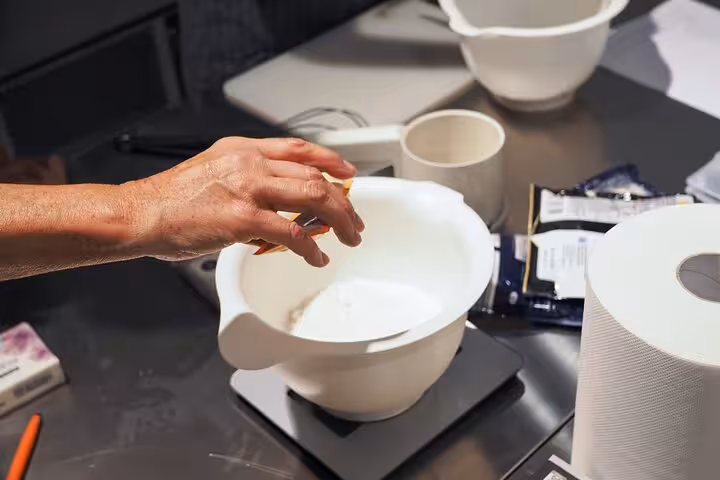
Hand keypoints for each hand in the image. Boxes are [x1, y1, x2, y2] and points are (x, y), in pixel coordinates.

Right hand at [128, 136, 363, 266]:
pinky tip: (317, 258)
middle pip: (315, 176)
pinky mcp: (244, 218)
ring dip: (339, 220)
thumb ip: (248, 180)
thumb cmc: (171, 199)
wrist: (141, 212)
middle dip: (343, 200)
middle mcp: (250, 162)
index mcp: (243, 149)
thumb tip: (277, 208)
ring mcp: (249, 189)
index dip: (330, 159)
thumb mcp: (213, 171)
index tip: (348, 172)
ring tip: (349, 237)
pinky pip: (292, 234)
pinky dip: (311, 248)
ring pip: (314, 198)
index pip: (299, 148)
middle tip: (354, 219)